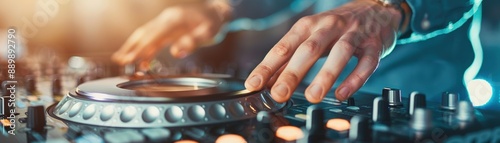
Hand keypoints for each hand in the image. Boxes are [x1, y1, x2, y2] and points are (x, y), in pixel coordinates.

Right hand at [112, 1, 230, 70]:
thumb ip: (192, 42)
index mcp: (174, 20)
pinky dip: (143, 47)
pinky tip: (140, 59)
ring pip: (145, 34)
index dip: (141, 49)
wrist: (216, 11)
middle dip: (131, 48)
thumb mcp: (208, 32)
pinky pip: (152, 37)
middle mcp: (166, 19)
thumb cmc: (213, 22)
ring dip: (133, 47)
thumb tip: (176, 52)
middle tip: (120, 62)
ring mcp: (165, 22)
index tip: (130, 60)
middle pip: (144, 34)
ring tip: (121, 60)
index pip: (153, 36)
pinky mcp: (167, 27)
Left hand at [245, 0, 402, 102]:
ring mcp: (353, 34)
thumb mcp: (310, 37)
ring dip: (325, 75)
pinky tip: (342, 94)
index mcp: (308, 26)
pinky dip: (355, 79)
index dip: (267, 66)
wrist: (376, 9)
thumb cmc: (337, 27)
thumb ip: (290, 59)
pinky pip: (366, 62)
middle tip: (279, 94)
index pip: (284, 46)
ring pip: (340, 53)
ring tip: (312, 97)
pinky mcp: (374, 45)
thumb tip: (267, 82)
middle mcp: (329, 26)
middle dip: (292, 73)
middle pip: (309, 49)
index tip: (254, 84)